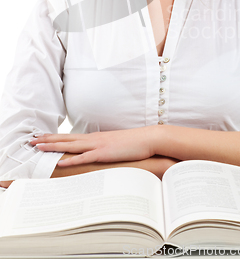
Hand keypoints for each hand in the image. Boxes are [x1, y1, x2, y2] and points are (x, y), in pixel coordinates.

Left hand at [29, 127, 155, 166]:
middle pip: (66, 139)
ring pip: (70, 145)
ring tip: (38, 147)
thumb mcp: (115, 144)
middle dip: (48, 140)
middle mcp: (94, 139)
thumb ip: (104, 147)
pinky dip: (71, 160)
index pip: (71, 136)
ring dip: (53, 146)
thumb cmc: (133, 143)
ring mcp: (98, 145)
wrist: (148, 138)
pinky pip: (84, 158)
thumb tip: (97, 153)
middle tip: (32, 140)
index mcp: (96, 137)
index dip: (55, 137)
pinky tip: (60, 162)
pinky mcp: (104, 153)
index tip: (42, 137)